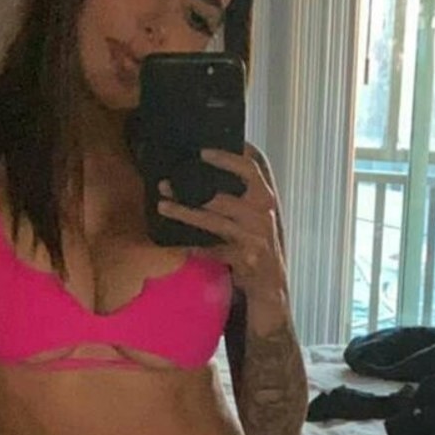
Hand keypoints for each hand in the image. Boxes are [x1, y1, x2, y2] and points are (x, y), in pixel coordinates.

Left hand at [155, 146, 287, 302]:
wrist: (272, 282)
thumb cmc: (260, 240)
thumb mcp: (258, 212)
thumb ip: (243, 192)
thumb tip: (208, 168)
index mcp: (266, 197)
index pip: (250, 169)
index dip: (226, 158)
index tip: (202, 152)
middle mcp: (262, 214)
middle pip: (222, 196)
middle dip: (190, 189)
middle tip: (166, 182)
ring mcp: (255, 237)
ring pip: (213, 221)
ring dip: (184, 213)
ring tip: (163, 205)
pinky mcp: (245, 258)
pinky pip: (213, 250)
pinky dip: (195, 247)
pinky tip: (180, 243)